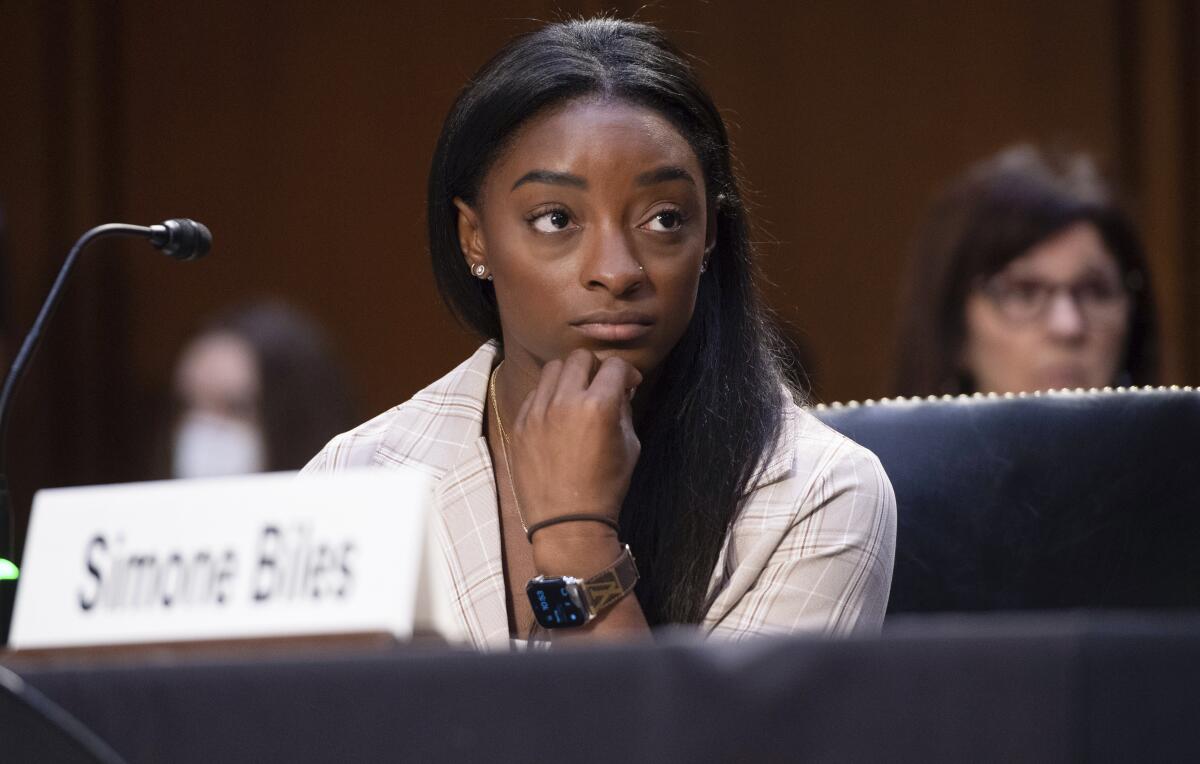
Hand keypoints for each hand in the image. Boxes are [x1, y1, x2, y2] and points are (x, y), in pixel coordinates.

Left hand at [509, 349, 641, 543]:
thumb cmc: (606, 487)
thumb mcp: (629, 447)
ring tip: (576, 395)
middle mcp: (564, 401)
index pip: (614, 365)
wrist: (567, 522)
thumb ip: (624, 410)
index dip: (627, 372)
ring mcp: (537, 411)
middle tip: (601, 386)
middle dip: (596, 367)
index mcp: (597, 406)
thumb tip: (619, 389)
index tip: (629, 384)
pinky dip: (549, 395)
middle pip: (580, 357)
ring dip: (570, 376)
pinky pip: (535, 393)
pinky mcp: (520, 423)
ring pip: (553, 369)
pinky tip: (557, 414)